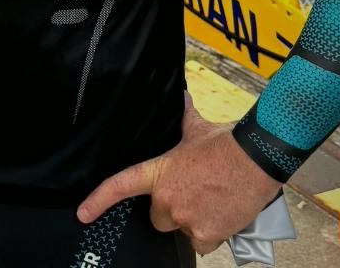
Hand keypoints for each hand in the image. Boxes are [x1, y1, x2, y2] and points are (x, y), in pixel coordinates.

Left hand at [75, 92, 283, 254]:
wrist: (256, 159)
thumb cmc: (227, 143)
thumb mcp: (196, 128)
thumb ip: (182, 117)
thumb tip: (180, 97)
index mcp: (159, 173)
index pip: (121, 186)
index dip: (98, 200)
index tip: (84, 214)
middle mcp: (167, 199)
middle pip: (158, 217)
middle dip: (172, 211)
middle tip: (194, 194)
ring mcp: (185, 218)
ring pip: (182, 229)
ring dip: (194, 221)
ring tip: (213, 201)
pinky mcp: (205, 234)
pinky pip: (203, 243)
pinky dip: (212, 234)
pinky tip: (222, 214)